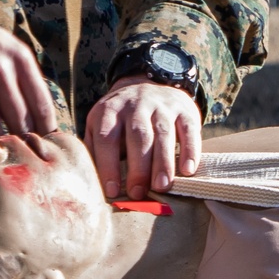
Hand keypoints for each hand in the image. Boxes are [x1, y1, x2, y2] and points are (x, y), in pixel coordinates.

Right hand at [0, 2, 57, 136]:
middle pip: (21, 124)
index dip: (44, 134)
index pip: (42, 108)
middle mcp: (0, 72)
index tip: (40, 148)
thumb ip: (22, 79)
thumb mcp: (4, 47)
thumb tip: (41, 121)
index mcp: (19, 59)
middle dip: (22, 144)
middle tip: (19, 159)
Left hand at [85, 76, 201, 200]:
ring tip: (161, 187)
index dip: (108, 165)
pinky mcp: (184, 111)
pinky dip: (190, 151)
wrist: (147, 85)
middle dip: (138, 167)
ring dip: (163, 162)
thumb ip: (93, 148)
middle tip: (138, 193)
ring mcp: (161, 106)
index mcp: (109, 111)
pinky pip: (188, 130)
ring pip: (163, 133)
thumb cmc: (120, 118)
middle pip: (137, 136)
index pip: (106, 138)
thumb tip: (89, 181)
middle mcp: (135, 105)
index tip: (112, 190)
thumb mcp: (99, 124)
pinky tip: (187, 171)